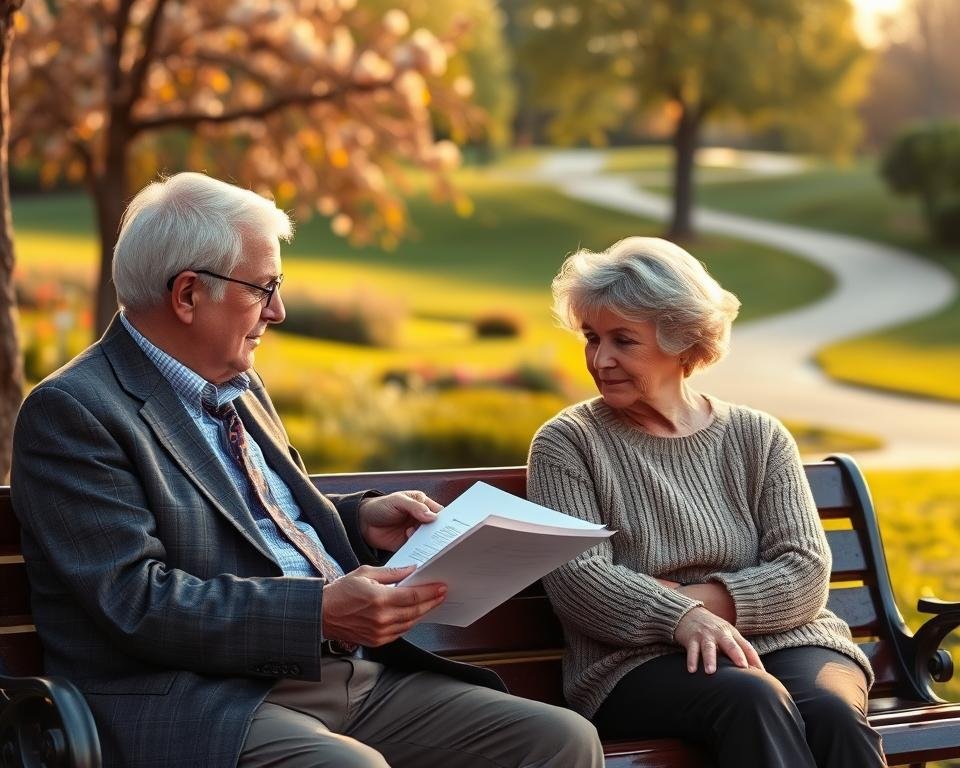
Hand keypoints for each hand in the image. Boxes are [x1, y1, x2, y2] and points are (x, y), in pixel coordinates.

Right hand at [322, 565, 446, 646]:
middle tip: (442, 594)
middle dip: (431, 602)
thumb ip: (391, 573)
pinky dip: (410, 622)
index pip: (413, 596)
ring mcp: (380, 632)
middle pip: (416, 611)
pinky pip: (400, 632)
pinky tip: (414, 614)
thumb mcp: (365, 573)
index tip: (441, 586)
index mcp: (380, 599)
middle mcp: (382, 618)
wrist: (321, 614)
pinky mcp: (377, 641)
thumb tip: (411, 570)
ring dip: (423, 613)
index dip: (430, 592)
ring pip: (410, 623)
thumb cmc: (340, 592)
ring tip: (431, 603)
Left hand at [359, 490, 441, 551]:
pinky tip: (417, 551)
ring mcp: (416, 533)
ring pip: (429, 540)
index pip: (440, 512)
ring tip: (426, 544)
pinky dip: (420, 552)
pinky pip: (418, 550)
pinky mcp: (408, 545)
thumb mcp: (397, 501)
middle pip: (437, 528)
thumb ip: (414, 506)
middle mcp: (422, 520)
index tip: (450, 527)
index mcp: (422, 505)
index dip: (446, 519)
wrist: (363, 522)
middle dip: (439, 533)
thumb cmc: (381, 506)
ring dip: (429, 543)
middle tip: (441, 539)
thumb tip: (432, 516)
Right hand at [674, 606, 763, 674]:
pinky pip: (692, 650)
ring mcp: (705, 635)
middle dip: (736, 655)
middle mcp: (719, 633)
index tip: (762, 674)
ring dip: (710, 659)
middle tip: (743, 667)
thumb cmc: (712, 629)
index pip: (746, 647)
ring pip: (708, 648)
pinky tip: (692, 670)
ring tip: (710, 672)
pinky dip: (692, 660)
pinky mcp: (691, 638)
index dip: (755, 660)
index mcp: (732, 633)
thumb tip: (756, 671)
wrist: (688, 613)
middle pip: (730, 644)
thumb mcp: (727, 635)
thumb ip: (739, 650)